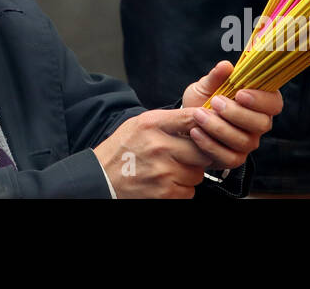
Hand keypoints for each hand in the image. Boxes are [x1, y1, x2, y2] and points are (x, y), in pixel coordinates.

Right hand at [93, 108, 209, 198]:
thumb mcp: (138, 125)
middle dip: (199, 154)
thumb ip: (167, 121)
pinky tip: (166, 182)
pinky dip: (181, 189)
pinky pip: (189, 191)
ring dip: (190, 173)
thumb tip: (197, 120)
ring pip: (198, 173)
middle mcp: (159, 146)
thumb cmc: (120, 151)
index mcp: (152, 124)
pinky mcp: (165, 192)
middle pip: (203, 149)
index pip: (192, 117)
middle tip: (189, 155)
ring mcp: (164, 171)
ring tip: (170, 170)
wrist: (101, 179)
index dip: (205, 123)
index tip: (208, 127)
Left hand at [181, 60, 281, 167]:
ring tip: (198, 115)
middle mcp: (258, 124)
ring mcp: (248, 143)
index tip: (240, 94)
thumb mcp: (206, 85)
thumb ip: (216, 76)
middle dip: (237, 113)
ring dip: (219, 128)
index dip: (261, 99)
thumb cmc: (203, 100)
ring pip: (244, 141)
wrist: (186, 122)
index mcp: (258, 102)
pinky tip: (196, 132)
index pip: (274, 102)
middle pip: (262, 123)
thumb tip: (226, 66)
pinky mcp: (234, 159)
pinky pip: (229, 158)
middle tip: (215, 102)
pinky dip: (210, 145)